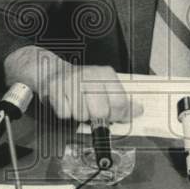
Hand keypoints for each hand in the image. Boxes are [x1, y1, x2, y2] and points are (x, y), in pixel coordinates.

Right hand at [3, 46, 141, 123]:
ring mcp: (71, 81)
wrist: (51, 71)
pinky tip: (65, 103)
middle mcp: (89, 75)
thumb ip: (121, 100)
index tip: (113, 117)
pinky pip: (65, 114)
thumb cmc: (80, 83)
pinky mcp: (55, 89)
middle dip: (97, 117)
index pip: (120, 102)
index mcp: (105, 74)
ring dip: (79, 115)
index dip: (118, 115)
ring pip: (82, 115)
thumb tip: (138, 111)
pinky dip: (65, 113)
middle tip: (92, 111)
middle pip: (101, 112)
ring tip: (77, 104)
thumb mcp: (104, 86)